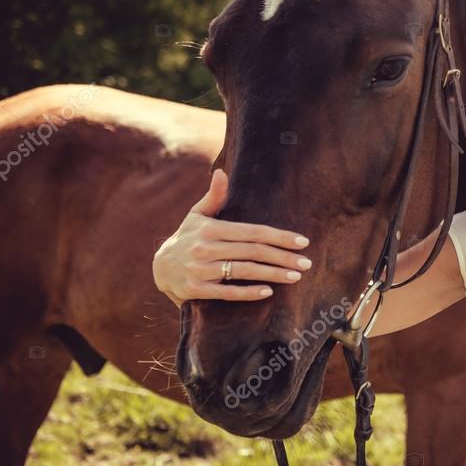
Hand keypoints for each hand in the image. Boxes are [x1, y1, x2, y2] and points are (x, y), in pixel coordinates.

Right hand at [152, 168, 312, 307]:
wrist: (159, 268)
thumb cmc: (187, 238)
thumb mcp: (197, 215)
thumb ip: (214, 197)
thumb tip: (222, 172)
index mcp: (211, 228)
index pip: (253, 232)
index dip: (279, 237)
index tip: (302, 242)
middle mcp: (205, 248)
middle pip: (253, 252)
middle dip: (283, 257)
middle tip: (306, 263)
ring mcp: (200, 270)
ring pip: (243, 271)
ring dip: (272, 274)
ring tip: (295, 276)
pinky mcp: (196, 290)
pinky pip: (227, 292)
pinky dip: (248, 292)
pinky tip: (268, 292)